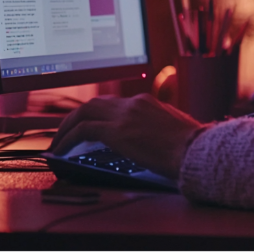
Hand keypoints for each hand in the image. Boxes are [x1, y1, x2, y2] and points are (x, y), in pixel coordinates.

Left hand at [50, 94, 202, 179]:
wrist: (196, 150)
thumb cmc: (191, 146)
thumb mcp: (173, 129)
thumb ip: (157, 126)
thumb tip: (148, 136)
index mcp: (146, 102)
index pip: (113, 103)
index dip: (96, 114)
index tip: (86, 126)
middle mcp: (133, 103)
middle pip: (94, 103)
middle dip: (75, 117)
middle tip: (64, 132)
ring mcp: (124, 115)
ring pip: (83, 113)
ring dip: (66, 127)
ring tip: (57, 143)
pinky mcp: (117, 130)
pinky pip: (82, 130)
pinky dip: (67, 139)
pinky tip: (60, 151)